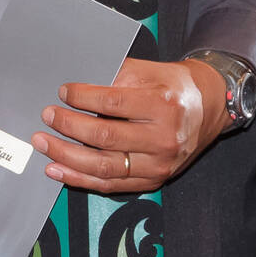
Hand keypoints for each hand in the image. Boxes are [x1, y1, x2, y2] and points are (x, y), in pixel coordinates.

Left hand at [30, 56, 229, 193]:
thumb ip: (115, 77)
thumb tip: (74, 87)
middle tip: (47, 116)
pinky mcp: (154, 180)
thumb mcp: (150, 72)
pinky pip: (111, 185)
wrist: (212, 107)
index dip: (82, 97)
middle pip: (105, 137)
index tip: (63, 92)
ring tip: (43, 145)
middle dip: (69, 126)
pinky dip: (80, 179)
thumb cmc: (175, 86)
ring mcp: (159, 164)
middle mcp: (163, 138)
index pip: (113, 103)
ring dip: (67, 157)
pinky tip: (58, 170)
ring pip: (104, 166)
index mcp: (163, 105)